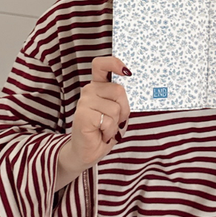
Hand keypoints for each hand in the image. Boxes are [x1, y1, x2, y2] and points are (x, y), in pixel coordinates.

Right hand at [56, 57, 131, 188]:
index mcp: (98, 86)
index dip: (114, 63)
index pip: (101, 65)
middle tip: (114, 120)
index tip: (126, 71)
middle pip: (119, 90)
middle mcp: (89, 90)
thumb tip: (132, 86)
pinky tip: (101, 134)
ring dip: (116, 123)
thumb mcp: (117, 112)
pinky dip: (110, 131)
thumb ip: (121, 99)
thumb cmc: (104, 130)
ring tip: (106, 129)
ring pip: (116, 108)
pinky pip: (109, 120)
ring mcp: (84, 102)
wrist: (87, 152)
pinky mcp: (83, 115)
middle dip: (124, 109)